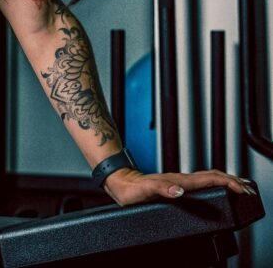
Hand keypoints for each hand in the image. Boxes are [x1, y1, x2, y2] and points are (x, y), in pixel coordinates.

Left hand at [104, 168, 256, 205]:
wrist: (119, 182)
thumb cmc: (130, 189)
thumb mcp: (144, 191)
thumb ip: (161, 189)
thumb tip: (178, 192)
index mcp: (178, 181)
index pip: (208, 178)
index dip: (227, 182)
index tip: (241, 188)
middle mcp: (180, 179)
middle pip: (212, 176)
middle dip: (232, 181)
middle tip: (248, 189)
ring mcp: (178, 181)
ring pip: (208, 177)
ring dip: (226, 181)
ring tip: (239, 187)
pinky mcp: (175, 184)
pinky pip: (200, 182)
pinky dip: (214, 184)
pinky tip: (215, 188)